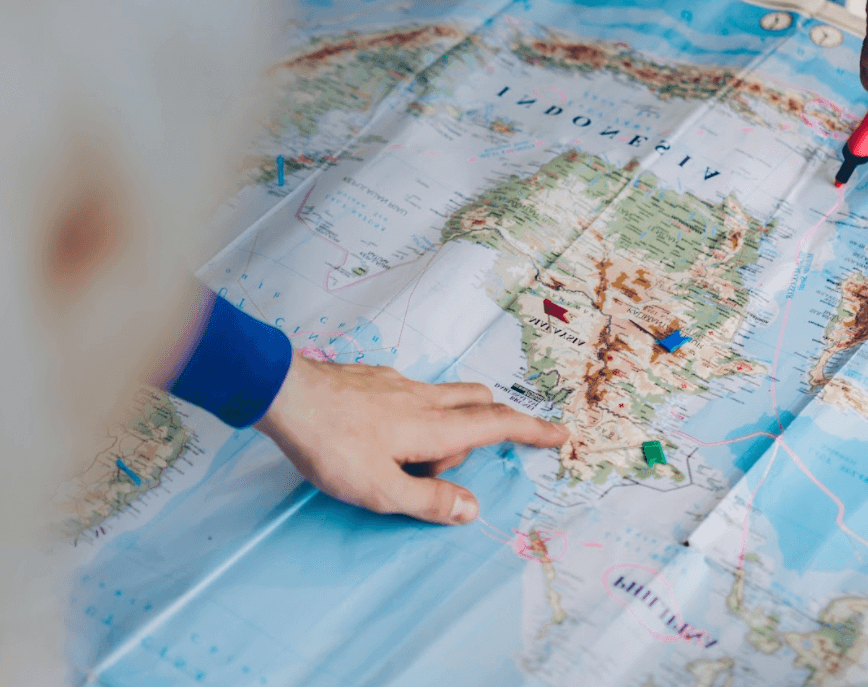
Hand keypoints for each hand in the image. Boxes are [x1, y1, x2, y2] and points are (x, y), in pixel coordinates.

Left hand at [255, 352, 568, 523]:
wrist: (286, 394)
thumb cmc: (331, 445)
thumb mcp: (380, 490)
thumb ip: (429, 501)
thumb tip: (473, 508)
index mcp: (434, 427)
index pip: (497, 425)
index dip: (533, 430)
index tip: (561, 434)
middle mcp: (425, 399)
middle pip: (479, 400)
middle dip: (488, 425)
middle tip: (452, 467)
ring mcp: (399, 384)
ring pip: (446, 396)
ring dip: (447, 426)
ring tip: (405, 462)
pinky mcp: (375, 379)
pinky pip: (412, 394)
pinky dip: (414, 416)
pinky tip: (378, 437)